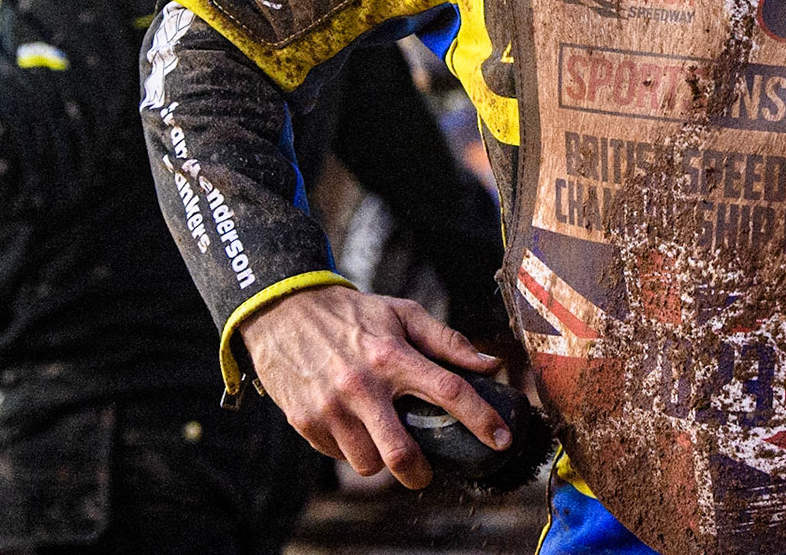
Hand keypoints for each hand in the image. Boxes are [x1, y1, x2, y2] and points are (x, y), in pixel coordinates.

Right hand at [240, 284, 507, 487]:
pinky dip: (351, 449)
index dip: (481, 419)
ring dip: (381, 459)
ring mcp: (331, 408)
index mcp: (393, 355)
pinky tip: (352, 424)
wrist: (283, 312)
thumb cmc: (352, 314)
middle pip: (402, 454)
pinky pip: (339, 456)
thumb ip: (448, 341)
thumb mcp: (402, 313)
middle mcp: (362, 386)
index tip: (502, 440)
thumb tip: (489, 364)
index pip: (448, 391)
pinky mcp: (305, 422)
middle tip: (426, 471)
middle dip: (420, 473)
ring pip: (368, 463)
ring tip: (381, 435)